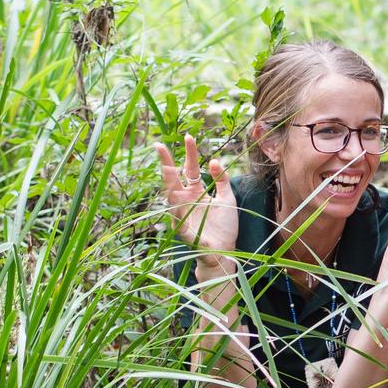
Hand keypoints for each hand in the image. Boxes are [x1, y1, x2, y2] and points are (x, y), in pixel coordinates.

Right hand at [157, 134, 237, 269]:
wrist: (225, 251)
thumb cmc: (225, 226)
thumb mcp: (228, 198)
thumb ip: (221, 179)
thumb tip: (214, 160)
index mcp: (197, 192)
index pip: (190, 168)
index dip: (190, 153)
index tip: (189, 136)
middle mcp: (186, 200)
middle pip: (174, 178)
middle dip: (167, 162)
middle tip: (159, 145)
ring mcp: (182, 214)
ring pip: (171, 195)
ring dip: (168, 182)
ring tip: (166, 166)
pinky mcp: (183, 229)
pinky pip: (177, 218)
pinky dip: (175, 210)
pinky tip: (173, 198)